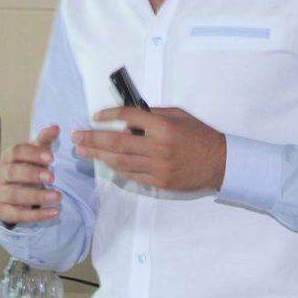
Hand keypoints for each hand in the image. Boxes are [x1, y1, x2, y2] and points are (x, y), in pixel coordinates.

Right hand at [0, 125, 61, 225]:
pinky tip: (54, 213)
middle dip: (32, 174)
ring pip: (15, 195)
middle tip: (52, 177)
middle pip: (12, 172)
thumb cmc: (27, 168)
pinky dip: (37, 216)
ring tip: (58, 197)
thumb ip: (45, 140)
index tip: (51, 158)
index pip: (16, 152)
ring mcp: (0, 194)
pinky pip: (18, 215)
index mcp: (8, 157)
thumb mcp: (36, 153)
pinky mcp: (4, 212)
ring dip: (37, 196)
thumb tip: (55, 127)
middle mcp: (1, 175)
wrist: (13, 192)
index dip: (33, 154)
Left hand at [73, 107, 225, 192]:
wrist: (220, 162)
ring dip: (99, 156)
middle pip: (117, 142)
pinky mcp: (159, 182)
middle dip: (93, 139)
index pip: (128, 117)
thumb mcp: (179, 116)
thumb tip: (128, 118)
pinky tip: (106, 163)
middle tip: (77, 137)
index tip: (96, 116)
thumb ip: (153, 115)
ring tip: (84, 151)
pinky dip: (117, 168)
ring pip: (121, 161)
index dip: (109, 115)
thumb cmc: (200, 136)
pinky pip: (132, 175)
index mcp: (163, 126)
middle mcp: (158, 147)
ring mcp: (158, 167)